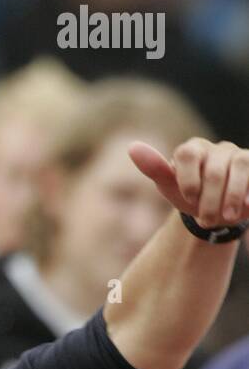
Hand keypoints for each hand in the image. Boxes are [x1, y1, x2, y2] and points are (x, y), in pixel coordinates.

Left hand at [128, 138, 248, 227]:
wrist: (215, 208)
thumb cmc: (189, 194)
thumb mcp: (169, 185)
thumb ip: (154, 167)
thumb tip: (132, 147)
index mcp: (193, 150)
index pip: (188, 154)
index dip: (188, 179)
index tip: (188, 199)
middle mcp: (218, 149)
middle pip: (214, 170)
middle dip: (209, 201)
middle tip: (205, 220)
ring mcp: (240, 156)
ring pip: (241, 165)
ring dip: (232, 197)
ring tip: (227, 217)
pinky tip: (247, 206)